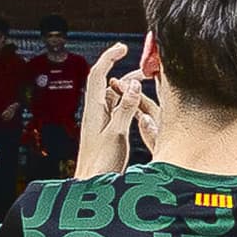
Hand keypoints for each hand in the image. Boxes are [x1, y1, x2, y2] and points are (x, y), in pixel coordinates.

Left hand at [76, 42, 148, 175]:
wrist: (90, 188)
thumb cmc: (100, 164)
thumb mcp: (116, 133)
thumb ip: (126, 108)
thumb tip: (133, 85)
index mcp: (94, 110)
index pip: (98, 74)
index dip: (109, 57)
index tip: (123, 47)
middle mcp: (95, 113)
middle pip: (108, 84)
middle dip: (125, 74)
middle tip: (145, 71)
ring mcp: (101, 123)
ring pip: (115, 99)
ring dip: (129, 90)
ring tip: (145, 86)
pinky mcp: (107, 134)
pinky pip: (118, 112)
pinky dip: (129, 105)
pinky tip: (139, 109)